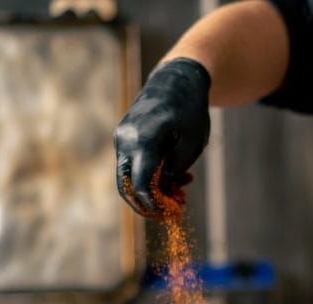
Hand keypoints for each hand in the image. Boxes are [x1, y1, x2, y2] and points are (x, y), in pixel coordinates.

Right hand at [114, 57, 210, 216]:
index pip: (140, 185)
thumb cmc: (189, 110)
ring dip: (153, 191)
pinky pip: (133, 166)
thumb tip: (160, 194)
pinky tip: (177, 178)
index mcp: (143, 139)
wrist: (176, 80)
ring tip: (182, 190)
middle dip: (148, 205)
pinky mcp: (124, 139)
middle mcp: (125, 139)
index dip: (154, 205)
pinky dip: (151, 177)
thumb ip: (173, 171)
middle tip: (173, 212)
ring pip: (129, 178)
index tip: (173, 214)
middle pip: (127, 186)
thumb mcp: (191, 145)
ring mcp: (121, 139)